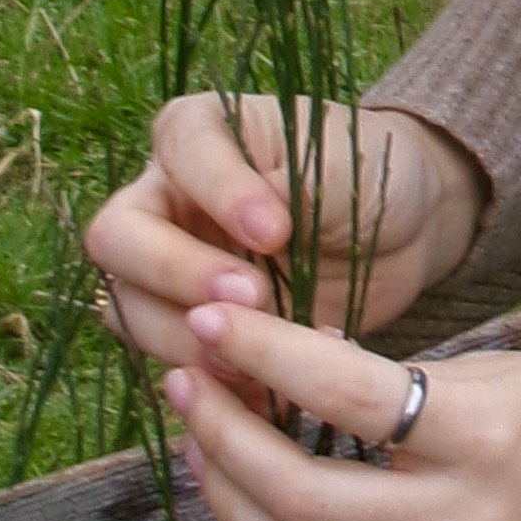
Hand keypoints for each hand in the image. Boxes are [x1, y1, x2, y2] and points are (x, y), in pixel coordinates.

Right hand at [83, 89, 483, 364]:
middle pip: (118, 238)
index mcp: (197, 133)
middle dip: (176, 274)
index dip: (218, 193)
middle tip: (253, 296)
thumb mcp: (342, 164)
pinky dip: (212, 379)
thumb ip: (292, 188)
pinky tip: (267, 388)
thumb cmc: (366, 173)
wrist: (403, 229)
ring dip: (188, 338)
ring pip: (130, 308)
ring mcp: (168, 265)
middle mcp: (164, 197)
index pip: (177, 148)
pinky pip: (169, 358)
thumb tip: (256, 236)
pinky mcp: (191, 324)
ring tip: (260, 354)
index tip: (277, 231)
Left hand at [159, 298, 520, 520]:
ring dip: (233, 512)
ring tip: (200, 458)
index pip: (346, 395)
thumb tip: (271, 368)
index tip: (210, 325)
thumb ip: (389, 385)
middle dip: (226, 438)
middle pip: (307, 496)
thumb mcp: (492, 374)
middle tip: (189, 389)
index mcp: (485, 438)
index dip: (265, 356)